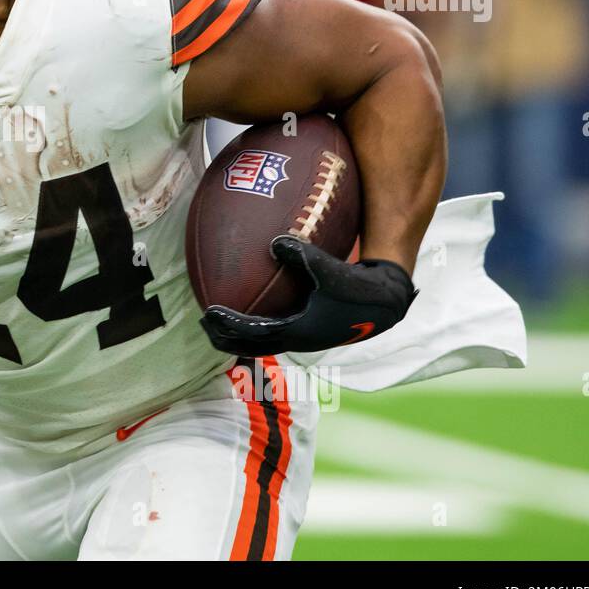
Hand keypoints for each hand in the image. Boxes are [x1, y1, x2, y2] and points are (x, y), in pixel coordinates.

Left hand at [200, 235, 416, 357]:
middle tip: (204, 324)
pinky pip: (274, 333)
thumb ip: (302, 255)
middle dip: (226, 337)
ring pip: (262, 343)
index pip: (255, 333)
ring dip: (239, 335)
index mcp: (299, 331)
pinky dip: (256, 327)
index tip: (208, 313)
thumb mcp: (330, 269)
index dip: (230, 325)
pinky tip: (252, 307)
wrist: (384, 303)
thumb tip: (275, 241)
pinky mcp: (309, 330)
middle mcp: (297, 340)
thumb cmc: (357, 288)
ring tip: (219, 322)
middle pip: (252, 346)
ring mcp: (302, 338)